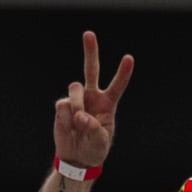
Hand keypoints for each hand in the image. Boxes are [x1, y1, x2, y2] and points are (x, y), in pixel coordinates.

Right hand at [52, 31, 133, 174]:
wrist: (76, 158)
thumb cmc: (94, 149)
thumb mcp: (100, 143)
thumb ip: (94, 130)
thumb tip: (81, 116)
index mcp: (107, 104)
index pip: (117, 85)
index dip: (123, 72)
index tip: (129, 58)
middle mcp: (92, 97)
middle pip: (91, 70)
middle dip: (90, 51)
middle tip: (88, 34)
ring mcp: (76, 99)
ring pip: (75, 88)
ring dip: (77, 105)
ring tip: (78, 123)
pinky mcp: (63, 106)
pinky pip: (63, 105)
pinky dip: (66, 118)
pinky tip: (69, 128)